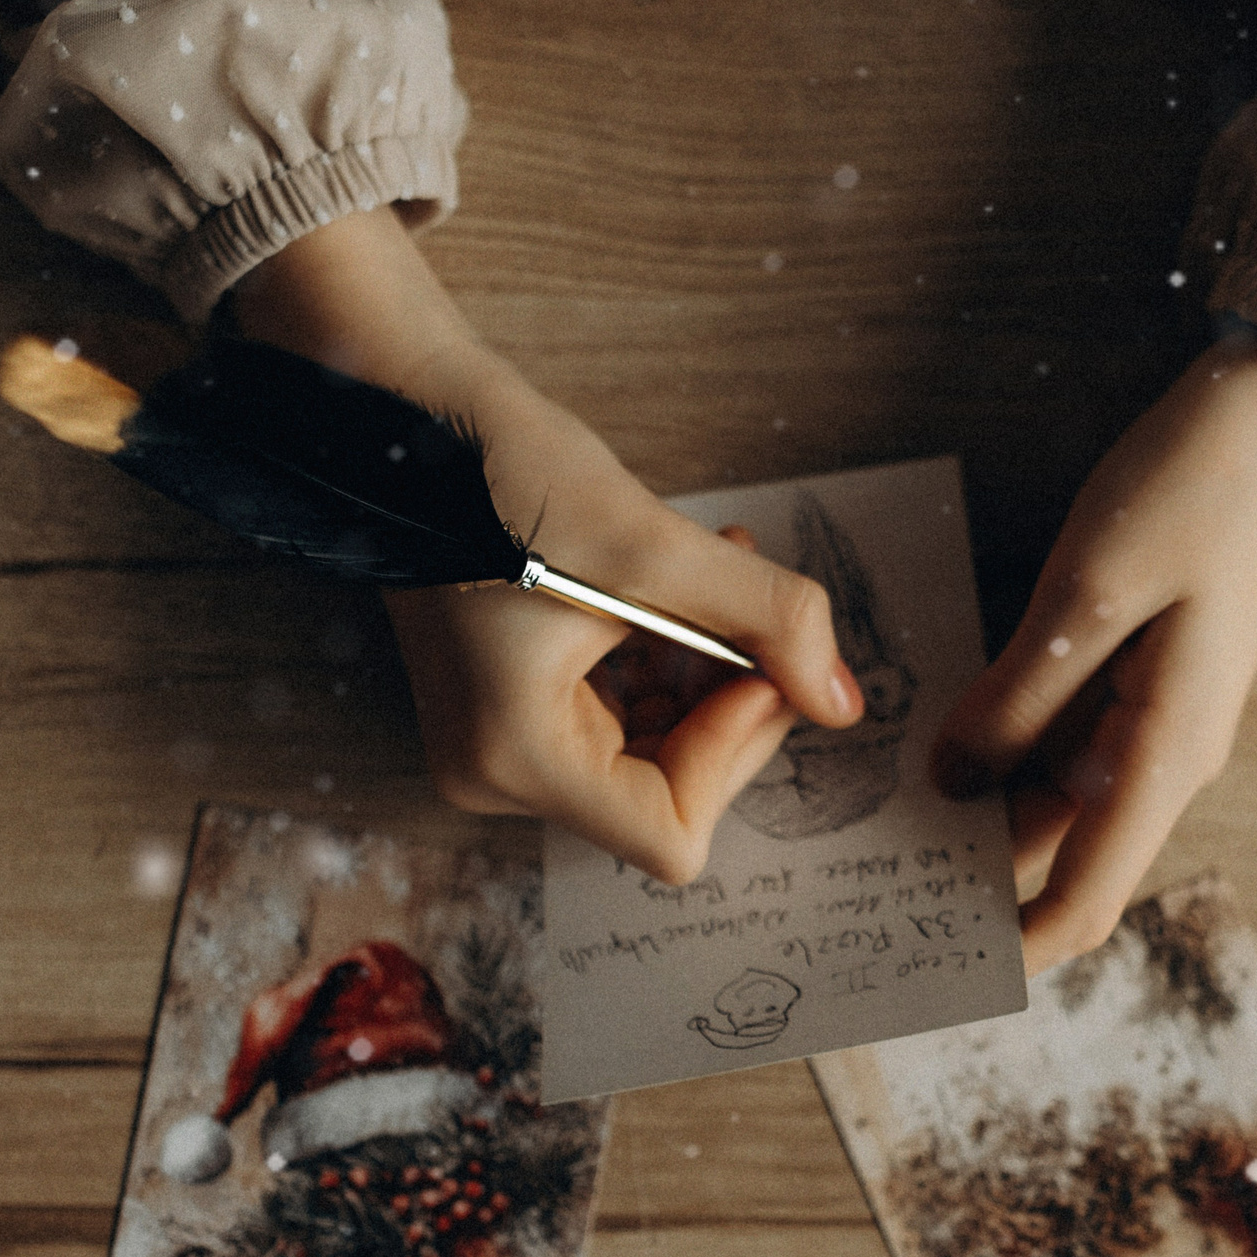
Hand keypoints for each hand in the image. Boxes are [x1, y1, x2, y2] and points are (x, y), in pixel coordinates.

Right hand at [384, 376, 859, 880]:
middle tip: (758, 616)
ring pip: (649, 759)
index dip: (733, 752)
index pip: (673, 833)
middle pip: (666, 798)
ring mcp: (495, 750)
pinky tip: (674, 596)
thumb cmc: (507, 478)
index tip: (754, 664)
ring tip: (717, 578)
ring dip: (704, 678)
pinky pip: (614, 724)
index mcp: (515, 757)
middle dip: (729, 708)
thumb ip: (772, 622)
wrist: (412, 423)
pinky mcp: (505, 715)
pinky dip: (662, 669)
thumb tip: (844, 700)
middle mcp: (495, 775)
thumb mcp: (659, 548)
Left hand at [931, 337, 1256, 972]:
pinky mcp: (1139, 674)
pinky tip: (937, 733)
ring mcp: (1153, 718)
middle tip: (863, 878)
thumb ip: (1018, 699)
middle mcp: (1163, 758)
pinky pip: (1061, 739)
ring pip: (1052, 797)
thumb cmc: (1194, 496)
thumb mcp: (1089, 595)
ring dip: (979, 808)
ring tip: (877, 808)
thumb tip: (952, 787)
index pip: (1087, 900)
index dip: (1013, 947)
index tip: (934, 969)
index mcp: (1164, 758)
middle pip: (1058, 854)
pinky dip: (1001, 747)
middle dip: (972, 874)